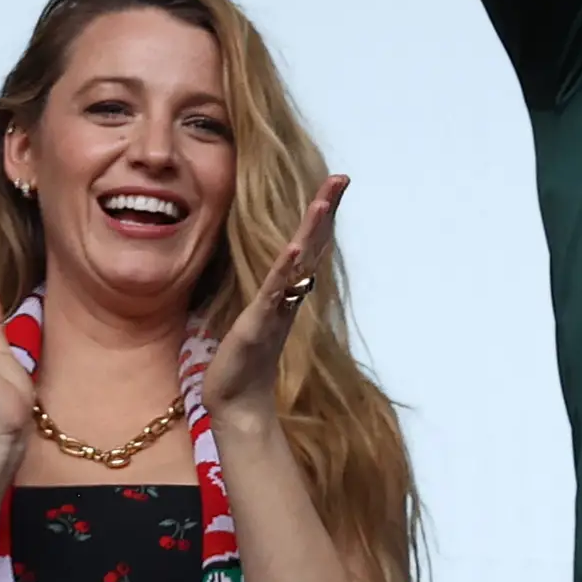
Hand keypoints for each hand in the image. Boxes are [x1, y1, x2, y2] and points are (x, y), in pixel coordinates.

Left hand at [201, 174, 346, 422]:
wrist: (239, 403)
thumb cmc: (246, 362)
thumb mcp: (260, 316)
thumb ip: (275, 292)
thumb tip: (286, 272)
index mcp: (288, 291)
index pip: (310, 245)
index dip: (323, 214)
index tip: (335, 182)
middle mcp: (288, 296)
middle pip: (313, 246)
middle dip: (326, 210)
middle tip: (342, 178)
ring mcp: (277, 309)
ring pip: (298, 264)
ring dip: (312, 232)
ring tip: (323, 201)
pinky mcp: (260, 324)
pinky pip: (275, 293)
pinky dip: (285, 271)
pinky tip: (294, 249)